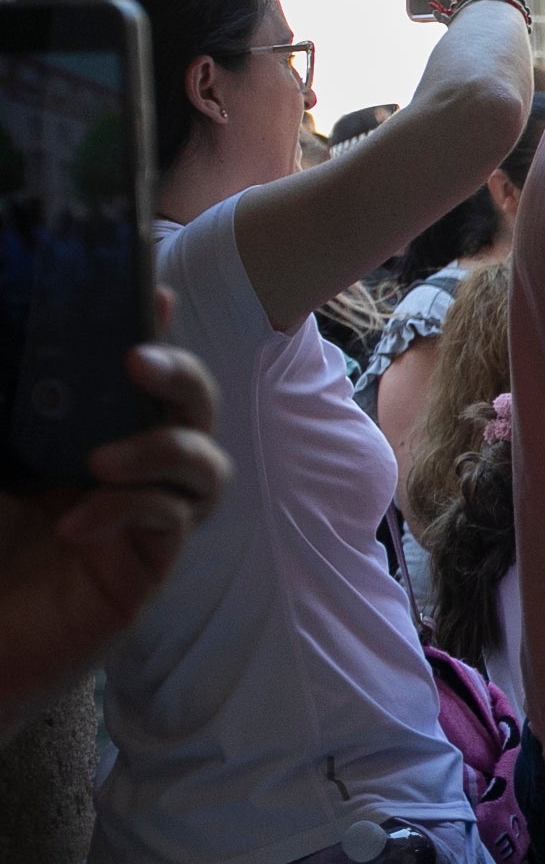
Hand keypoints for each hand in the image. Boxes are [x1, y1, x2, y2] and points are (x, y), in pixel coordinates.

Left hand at [0, 337, 230, 720]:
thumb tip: (5, 337)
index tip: (153, 291)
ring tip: (102, 460)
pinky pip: (171, 523)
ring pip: (205, 466)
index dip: (153, 328)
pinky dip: (131, 510)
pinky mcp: (143, 572)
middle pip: (191, 409)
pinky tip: (76, 522)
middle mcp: (120, 470)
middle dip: (182, 374)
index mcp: (77, 433)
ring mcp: (139, 522)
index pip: (130, 372)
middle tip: (139, 360)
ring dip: (167, 448)